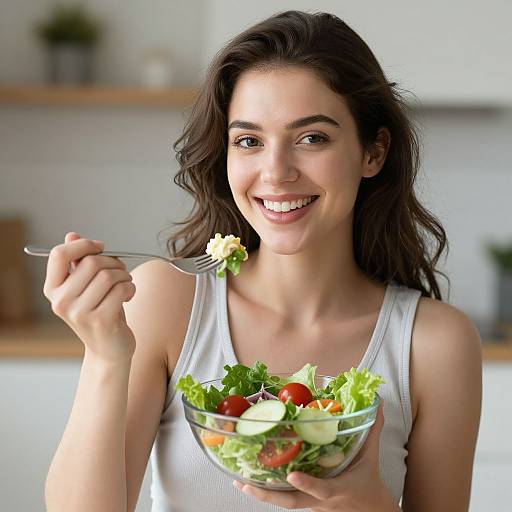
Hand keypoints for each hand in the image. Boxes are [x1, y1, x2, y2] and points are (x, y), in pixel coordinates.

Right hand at [43, 232, 136, 362]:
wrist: (109, 348)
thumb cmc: (100, 311)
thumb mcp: (86, 286)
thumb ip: (78, 262)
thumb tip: (71, 235)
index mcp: (53, 289)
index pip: (59, 254)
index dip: (83, 245)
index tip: (100, 247)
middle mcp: (61, 302)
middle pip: (91, 262)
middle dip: (113, 262)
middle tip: (121, 270)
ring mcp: (79, 313)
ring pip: (109, 275)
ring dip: (125, 275)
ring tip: (125, 284)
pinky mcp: (100, 320)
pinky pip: (122, 289)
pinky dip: (131, 287)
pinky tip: (129, 295)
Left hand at [233, 402, 397, 510]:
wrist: (372, 511)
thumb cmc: (369, 482)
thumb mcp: (370, 456)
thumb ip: (371, 429)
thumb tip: (375, 404)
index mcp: (337, 489)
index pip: (321, 489)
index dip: (307, 484)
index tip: (292, 475)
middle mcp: (320, 501)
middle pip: (291, 503)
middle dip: (267, 496)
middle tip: (245, 483)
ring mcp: (311, 505)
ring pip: (284, 502)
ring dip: (261, 494)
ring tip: (240, 481)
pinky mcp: (306, 503)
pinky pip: (285, 498)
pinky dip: (268, 492)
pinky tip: (251, 482)